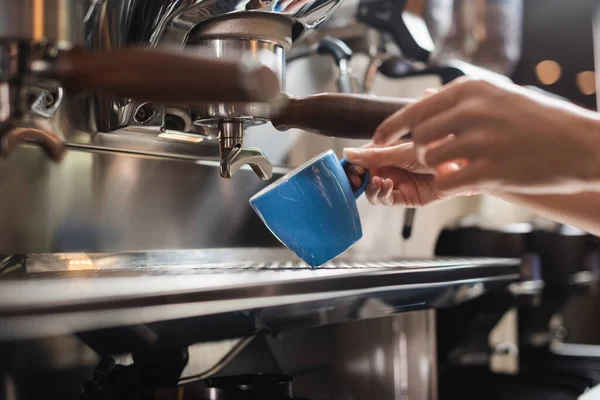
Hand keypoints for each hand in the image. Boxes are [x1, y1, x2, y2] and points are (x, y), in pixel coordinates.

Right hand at [344, 141, 478, 206]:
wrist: (461, 166)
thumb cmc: (437, 150)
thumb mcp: (401, 151)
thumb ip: (374, 155)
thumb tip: (348, 153)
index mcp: (385, 151)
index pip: (361, 157)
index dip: (351, 162)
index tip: (347, 164)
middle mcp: (388, 167)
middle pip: (362, 176)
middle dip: (356, 177)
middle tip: (357, 175)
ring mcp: (394, 183)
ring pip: (370, 190)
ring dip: (369, 186)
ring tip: (377, 179)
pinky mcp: (403, 198)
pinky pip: (384, 199)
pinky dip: (381, 193)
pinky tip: (387, 184)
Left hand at [372, 77, 599, 194]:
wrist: (582, 145)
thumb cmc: (539, 122)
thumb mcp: (499, 96)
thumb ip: (458, 100)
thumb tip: (422, 100)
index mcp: (470, 89)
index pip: (413, 110)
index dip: (389, 129)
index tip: (376, 141)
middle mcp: (472, 110)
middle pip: (419, 137)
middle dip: (424, 152)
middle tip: (444, 157)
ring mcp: (481, 140)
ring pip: (430, 159)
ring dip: (438, 168)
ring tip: (463, 165)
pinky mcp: (490, 170)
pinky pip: (446, 181)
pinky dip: (450, 184)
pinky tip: (469, 178)